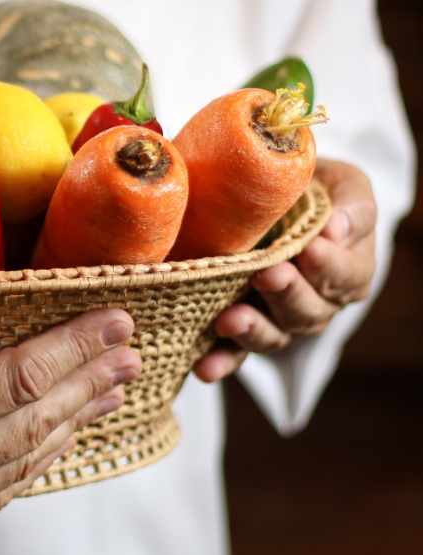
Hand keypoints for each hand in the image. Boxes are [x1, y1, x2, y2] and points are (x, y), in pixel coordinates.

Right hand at [0, 309, 140, 542]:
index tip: (115, 321)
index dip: (73, 348)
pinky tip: (53, 444)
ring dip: (74, 423)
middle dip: (90, 382)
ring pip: (26, 460)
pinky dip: (36, 463)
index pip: (20, 379)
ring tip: (111, 392)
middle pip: (37, 421)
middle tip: (132, 352)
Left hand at [194, 158, 376, 381]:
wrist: (279, 201)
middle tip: (268, 275)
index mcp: (349, 269)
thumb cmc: (315, 192)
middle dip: (287, 294)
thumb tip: (334, 229)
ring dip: (252, 330)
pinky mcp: (244, 327)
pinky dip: (222, 362)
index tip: (311, 250)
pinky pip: (235, 352)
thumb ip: (349, 207)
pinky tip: (205, 368)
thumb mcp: (344, 186)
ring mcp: (278, 320)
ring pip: (273, 334)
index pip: (346, 275)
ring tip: (231, 320)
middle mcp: (317, 303)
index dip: (330, 266)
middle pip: (308, 310)